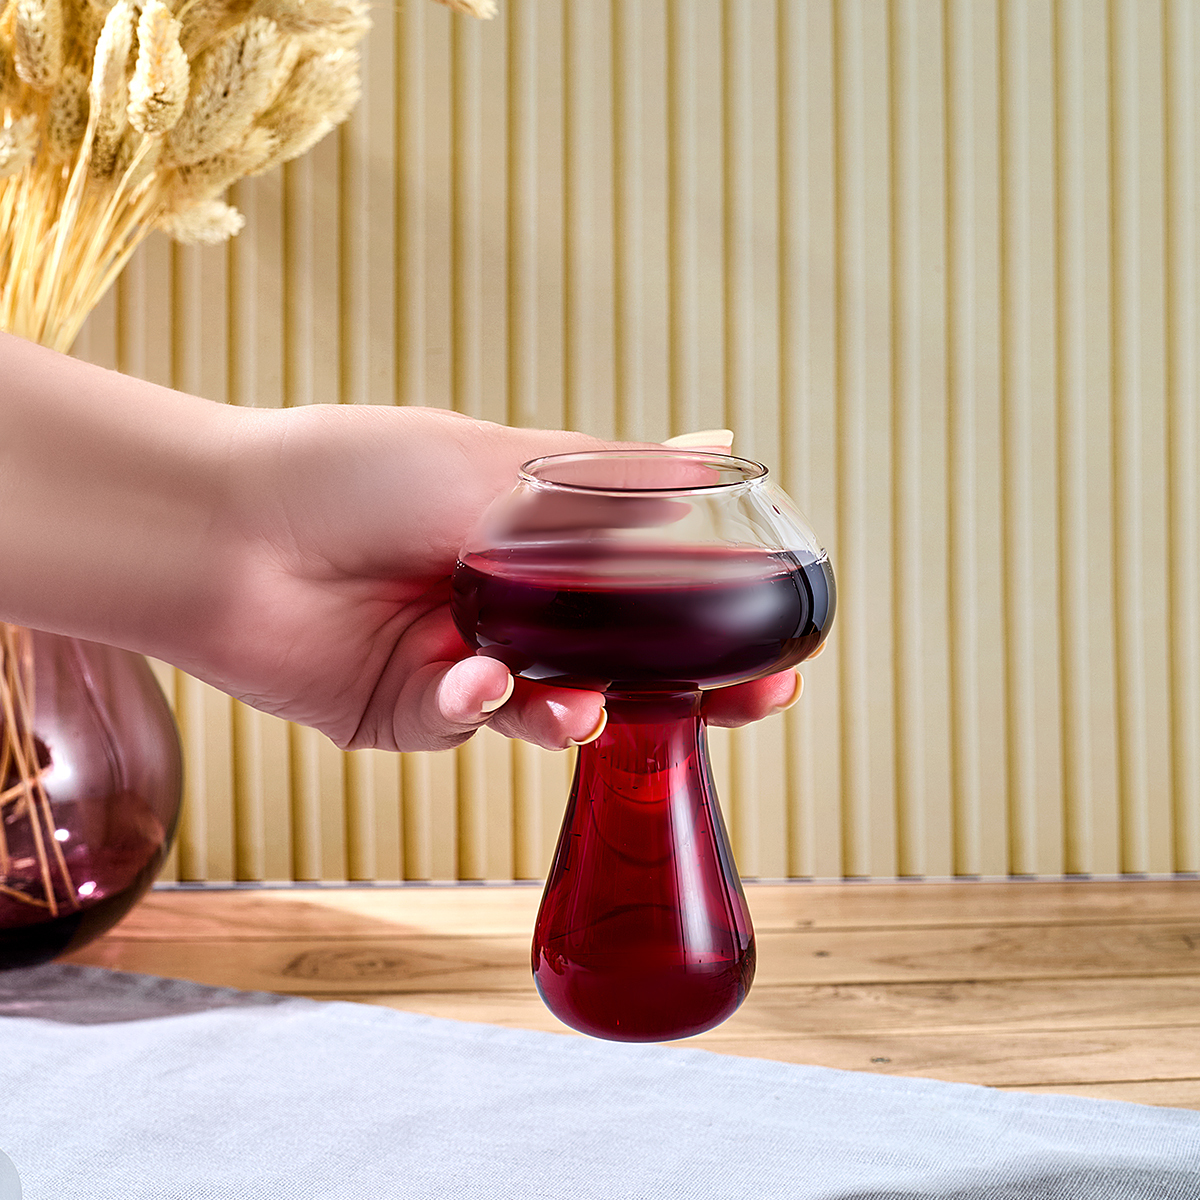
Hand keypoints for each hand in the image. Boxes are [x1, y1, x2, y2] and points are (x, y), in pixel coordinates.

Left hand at [202, 406, 805, 751]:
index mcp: (535, 545)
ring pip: (552, 709)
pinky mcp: (409, 716)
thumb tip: (720, 446)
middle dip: (685, 693)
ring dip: (575, 710)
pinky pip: (467, 727)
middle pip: (620, 665)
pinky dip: (476, 709)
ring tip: (578, 706)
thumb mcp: (499, 463)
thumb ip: (610, 476)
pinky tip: (467, 682)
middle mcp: (509, 608)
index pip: (649, 592)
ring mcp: (463, 665)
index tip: (778, 648)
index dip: (714, 624)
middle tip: (748, 704)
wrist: (228, 529)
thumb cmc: (357, 472)